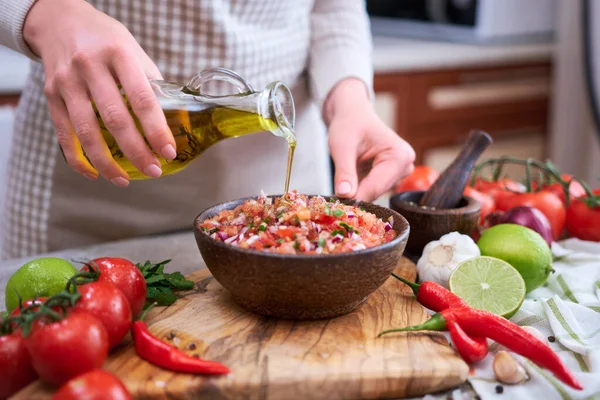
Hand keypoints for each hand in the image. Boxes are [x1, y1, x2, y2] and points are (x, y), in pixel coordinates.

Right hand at [24, 0, 175, 186]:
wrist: (60, 22)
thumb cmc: (106, 40)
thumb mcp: (134, 50)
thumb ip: (151, 82)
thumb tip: (174, 118)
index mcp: (119, 54)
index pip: (142, 99)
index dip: (156, 129)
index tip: (168, 151)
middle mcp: (90, 67)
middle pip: (115, 119)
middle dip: (136, 151)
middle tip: (154, 170)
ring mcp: (67, 82)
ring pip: (87, 131)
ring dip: (107, 162)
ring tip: (124, 180)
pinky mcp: (51, 95)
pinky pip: (63, 134)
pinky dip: (78, 159)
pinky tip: (94, 173)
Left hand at [325, 79, 414, 201]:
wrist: (353, 116)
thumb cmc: (349, 125)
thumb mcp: (342, 146)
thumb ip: (344, 172)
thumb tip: (344, 195)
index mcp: (399, 156)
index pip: (375, 186)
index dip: (355, 198)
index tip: (337, 205)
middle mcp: (405, 166)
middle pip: (376, 192)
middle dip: (355, 195)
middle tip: (334, 196)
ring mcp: (399, 173)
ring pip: (372, 193)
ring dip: (355, 192)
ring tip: (341, 181)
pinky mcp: (390, 178)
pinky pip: (371, 190)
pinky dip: (357, 189)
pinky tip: (348, 181)